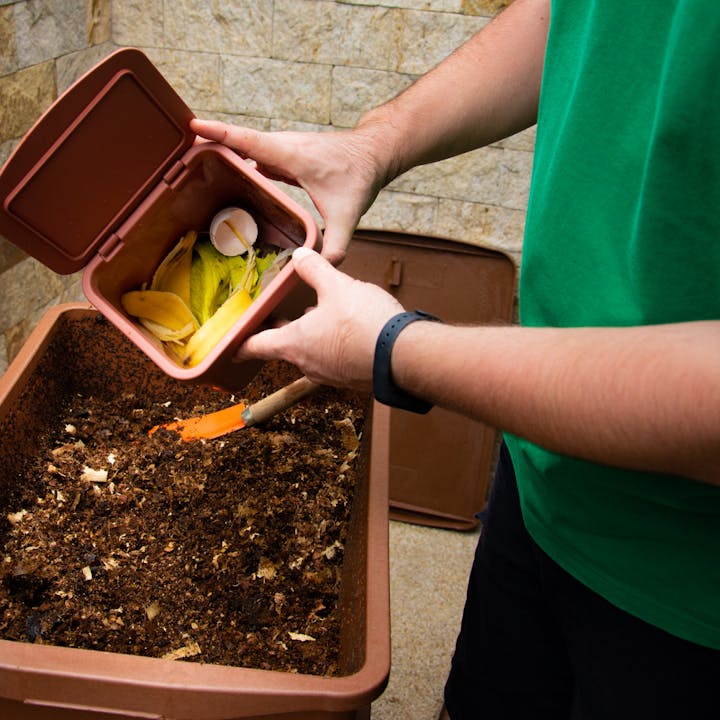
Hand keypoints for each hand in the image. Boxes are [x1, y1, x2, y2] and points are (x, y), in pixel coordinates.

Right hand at [190, 118, 388, 264]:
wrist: (373, 153)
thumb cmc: (360, 175)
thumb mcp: (348, 214)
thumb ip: (337, 243)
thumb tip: (324, 267)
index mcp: (290, 155)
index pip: (247, 140)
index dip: (220, 133)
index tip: (193, 127)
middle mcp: (282, 146)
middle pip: (238, 142)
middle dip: (210, 144)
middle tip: (181, 157)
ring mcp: (282, 149)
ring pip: (246, 148)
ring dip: (223, 152)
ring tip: (194, 165)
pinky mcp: (285, 155)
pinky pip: (255, 156)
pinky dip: (240, 161)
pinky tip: (229, 177)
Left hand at [236, 247, 403, 389]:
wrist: (403, 356)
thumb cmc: (364, 324)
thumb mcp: (337, 286)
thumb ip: (315, 269)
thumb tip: (300, 255)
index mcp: (295, 343)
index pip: (256, 346)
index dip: (240, 343)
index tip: (230, 344)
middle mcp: (308, 363)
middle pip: (286, 347)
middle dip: (284, 331)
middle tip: (281, 317)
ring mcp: (331, 374)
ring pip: (312, 352)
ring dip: (313, 336)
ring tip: (321, 314)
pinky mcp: (352, 377)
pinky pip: (335, 359)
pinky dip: (334, 344)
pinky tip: (349, 328)